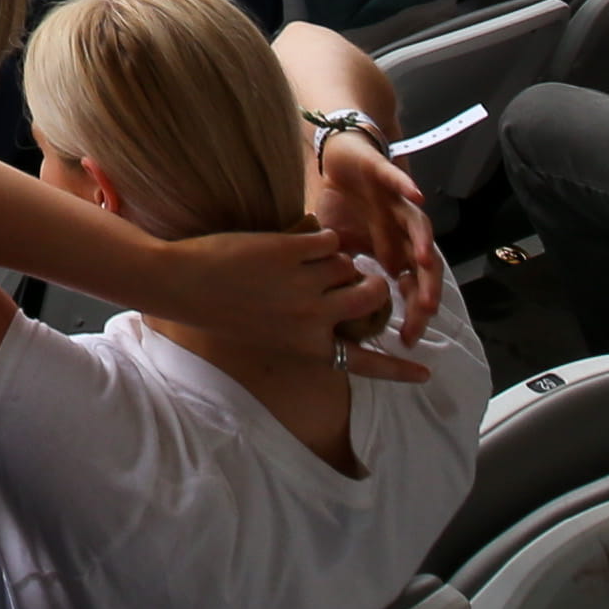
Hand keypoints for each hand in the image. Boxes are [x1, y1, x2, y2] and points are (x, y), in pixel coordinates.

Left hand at [150, 222, 419, 381]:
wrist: (181, 283)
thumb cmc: (219, 311)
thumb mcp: (271, 336)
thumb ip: (308, 332)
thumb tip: (339, 326)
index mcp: (309, 347)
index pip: (364, 363)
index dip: (400, 367)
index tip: (427, 372)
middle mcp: (313, 319)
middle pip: (370, 295)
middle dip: (370, 281)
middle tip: (360, 275)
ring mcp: (304, 284)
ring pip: (347, 263)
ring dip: (338, 257)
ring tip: (315, 258)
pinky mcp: (291, 251)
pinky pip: (326, 239)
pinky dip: (319, 236)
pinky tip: (299, 238)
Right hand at [302, 126, 447, 357]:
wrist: (337, 160)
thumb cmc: (339, 207)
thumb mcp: (336, 250)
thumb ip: (343, 276)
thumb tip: (339, 312)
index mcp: (392, 252)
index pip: (409, 288)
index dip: (411, 313)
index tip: (406, 339)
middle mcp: (401, 232)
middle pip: (424, 263)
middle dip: (426, 286)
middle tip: (423, 311)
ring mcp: (396, 202)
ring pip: (419, 225)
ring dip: (424, 242)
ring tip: (424, 262)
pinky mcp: (384, 174)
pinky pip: (399, 180)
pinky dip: (407, 186)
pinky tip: (417, 195)